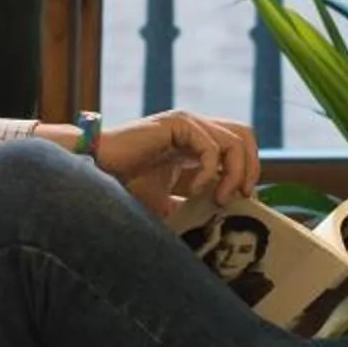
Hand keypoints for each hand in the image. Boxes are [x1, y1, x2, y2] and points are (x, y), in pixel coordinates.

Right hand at [92, 112, 259, 215]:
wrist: (97, 171)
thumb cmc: (125, 185)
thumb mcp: (166, 201)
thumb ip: (190, 206)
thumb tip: (215, 223)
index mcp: (195, 143)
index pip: (238, 147)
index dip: (247, 172)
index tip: (242, 201)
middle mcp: (195, 128)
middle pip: (245, 135)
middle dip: (251, 167)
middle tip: (241, 196)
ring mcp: (187, 123)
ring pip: (236, 140)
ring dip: (235, 173)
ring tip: (220, 199)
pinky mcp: (178, 124)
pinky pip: (212, 147)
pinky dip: (211, 172)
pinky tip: (195, 190)